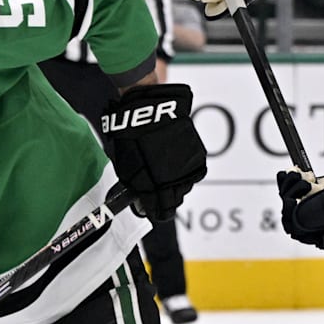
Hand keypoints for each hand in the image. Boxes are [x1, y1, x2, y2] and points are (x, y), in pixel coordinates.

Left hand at [101, 83, 207, 220]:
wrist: (150, 111)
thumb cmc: (132, 136)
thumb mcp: (126, 165)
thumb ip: (135, 186)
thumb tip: (141, 203)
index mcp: (154, 186)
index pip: (160, 210)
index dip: (156, 212)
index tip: (153, 211)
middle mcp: (174, 180)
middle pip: (174, 202)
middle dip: (166, 201)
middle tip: (158, 196)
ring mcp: (187, 168)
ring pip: (184, 188)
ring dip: (176, 187)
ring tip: (165, 177)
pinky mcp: (196, 156)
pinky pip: (193, 173)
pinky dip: (185, 174)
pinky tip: (175, 167)